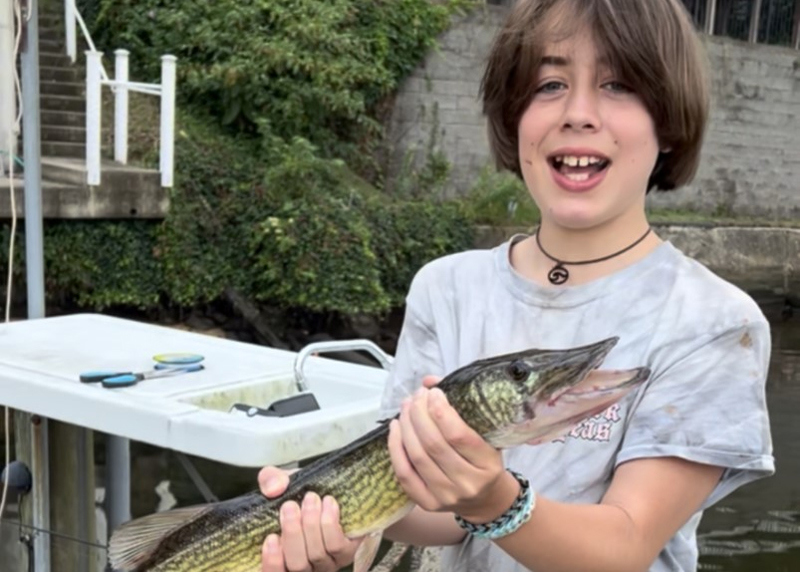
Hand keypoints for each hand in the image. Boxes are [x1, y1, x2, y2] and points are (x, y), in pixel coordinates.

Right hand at [258, 466, 363, 571]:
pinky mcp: (346, 552)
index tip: (271, 537)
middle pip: (297, 565)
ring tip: (311, 498)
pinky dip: (330, 524)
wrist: (329, 488)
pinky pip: (337, 546)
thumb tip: (273, 489)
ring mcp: (326, 563)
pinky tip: (329, 503)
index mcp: (282, 557)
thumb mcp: (281, 482)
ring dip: (312, 525)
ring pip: (317, 555)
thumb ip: (270, 480)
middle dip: (293, 534)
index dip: (272, 562)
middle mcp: (303, 566)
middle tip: (289, 506)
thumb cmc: (299, 492)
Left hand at [387, 377, 518, 522]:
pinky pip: (404, 474)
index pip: (457, 435)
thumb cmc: (485, 460)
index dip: (440, 410)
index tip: (433, 392)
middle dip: (419, 414)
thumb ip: (460, 406)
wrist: (485, 499)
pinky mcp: (427, 504)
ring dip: (406, 426)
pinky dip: (395, 448)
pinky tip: (395, 428)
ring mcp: (446, 496)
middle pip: (433, 444)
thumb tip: (429, 381)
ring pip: (417, 457)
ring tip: (405, 407)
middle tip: (416, 396)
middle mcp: (467, 483)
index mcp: (487, 464)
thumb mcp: (485, 434)